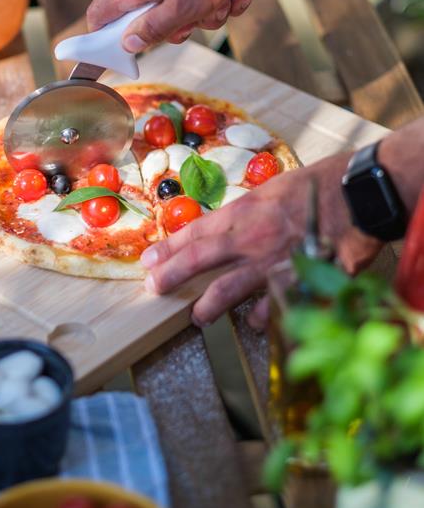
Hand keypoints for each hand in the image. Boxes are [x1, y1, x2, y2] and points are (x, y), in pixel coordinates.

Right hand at [86, 0, 261, 50]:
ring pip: (178, 7)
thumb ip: (153, 29)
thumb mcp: (184, 8)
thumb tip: (127, 45)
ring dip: (206, 13)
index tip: (129, 56)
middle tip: (197, 21)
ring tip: (226, 0)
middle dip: (178, 27)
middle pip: (147, 18)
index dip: (106, 41)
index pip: (99, 17)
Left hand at [140, 153, 382, 328]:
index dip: (169, 248)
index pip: (196, 231)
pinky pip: (274, 306)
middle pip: (201, 259)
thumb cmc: (319, 184)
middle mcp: (252, 237)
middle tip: (154, 288)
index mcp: (244, 210)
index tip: (149, 260)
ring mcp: (274, 262)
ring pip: (231, 289)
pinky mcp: (299, 280)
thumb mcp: (273, 188)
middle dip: (172, 275)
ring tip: (197, 317)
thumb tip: (227, 228)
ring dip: (210, 306)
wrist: (359, 193)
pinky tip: (257, 323)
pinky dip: (264, 317)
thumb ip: (248, 211)